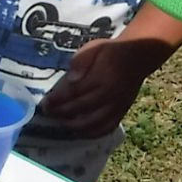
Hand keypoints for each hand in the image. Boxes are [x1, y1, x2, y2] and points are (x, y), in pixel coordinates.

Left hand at [39, 36, 168, 134]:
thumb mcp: (94, 48)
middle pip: (82, 109)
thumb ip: (81, 62)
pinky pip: (107, 128)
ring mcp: (118, 106)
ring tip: (60, 123)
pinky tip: (79, 132)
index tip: (44, 104)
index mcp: (101, 77)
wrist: (138, 55)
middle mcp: (110, 94)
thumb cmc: (110, 52)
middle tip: (47, 114)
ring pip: (94, 123)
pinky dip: (92, 133)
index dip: (58, 100)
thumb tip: (71, 79)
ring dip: (74, 126)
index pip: (74, 92)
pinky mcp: (122, 112)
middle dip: (61, 113)